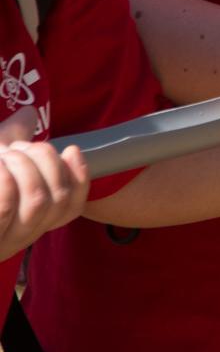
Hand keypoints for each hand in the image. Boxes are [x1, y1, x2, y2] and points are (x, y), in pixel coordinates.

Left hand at [0, 135, 88, 259]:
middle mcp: (20, 236)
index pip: (71, 208)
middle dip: (46, 160)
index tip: (72, 148)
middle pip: (58, 199)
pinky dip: (6, 178)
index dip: (80, 178)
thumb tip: (28, 112)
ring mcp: (4, 240)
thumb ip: (11, 139)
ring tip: (3, 154)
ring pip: (38, 202)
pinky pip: (7, 206)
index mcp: (27, 223)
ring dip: (24, 166)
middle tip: (19, 147)